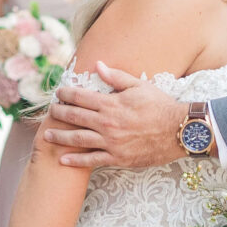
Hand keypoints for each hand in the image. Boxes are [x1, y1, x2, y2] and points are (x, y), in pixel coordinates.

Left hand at [41, 63, 187, 168]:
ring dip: (60, 136)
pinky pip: (92, 160)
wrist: (179, 131)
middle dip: (59, 113)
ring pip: (78, 139)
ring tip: (48, 135)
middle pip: (74, 117)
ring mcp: (111, 142)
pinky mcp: (118, 158)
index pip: (80, 96)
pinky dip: (76, 160)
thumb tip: (97, 65)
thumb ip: (116, 77)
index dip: (66, 94)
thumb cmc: (161, 106)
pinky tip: (63, 159)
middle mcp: (107, 123)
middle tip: (50, 112)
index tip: (59, 93)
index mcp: (111, 103)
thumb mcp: (139, 86)